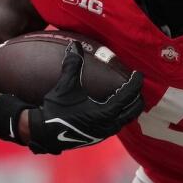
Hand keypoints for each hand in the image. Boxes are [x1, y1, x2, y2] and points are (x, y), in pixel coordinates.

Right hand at [25, 41, 143, 153]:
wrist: (43, 132)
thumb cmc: (56, 110)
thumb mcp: (66, 86)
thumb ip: (73, 65)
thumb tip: (75, 45)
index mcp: (105, 113)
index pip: (128, 96)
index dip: (135, 83)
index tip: (138, 74)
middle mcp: (109, 125)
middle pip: (133, 110)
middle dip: (138, 97)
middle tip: (137, 85)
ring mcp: (104, 134)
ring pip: (126, 120)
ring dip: (129, 108)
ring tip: (129, 96)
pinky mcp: (98, 137)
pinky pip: (116, 125)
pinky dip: (120, 115)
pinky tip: (114, 108)